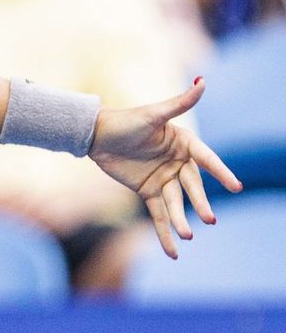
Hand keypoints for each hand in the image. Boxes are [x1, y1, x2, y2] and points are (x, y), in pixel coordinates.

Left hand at [89, 78, 243, 257]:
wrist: (96, 135)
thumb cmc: (126, 120)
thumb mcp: (153, 114)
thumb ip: (179, 102)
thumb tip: (202, 81)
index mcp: (184, 143)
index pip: (207, 160)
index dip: (221, 173)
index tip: (236, 186)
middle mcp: (178, 162)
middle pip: (193, 187)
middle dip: (201, 203)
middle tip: (211, 219)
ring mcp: (164, 178)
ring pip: (176, 203)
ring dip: (182, 221)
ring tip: (188, 237)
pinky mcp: (148, 191)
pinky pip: (159, 214)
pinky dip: (165, 231)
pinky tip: (174, 251)